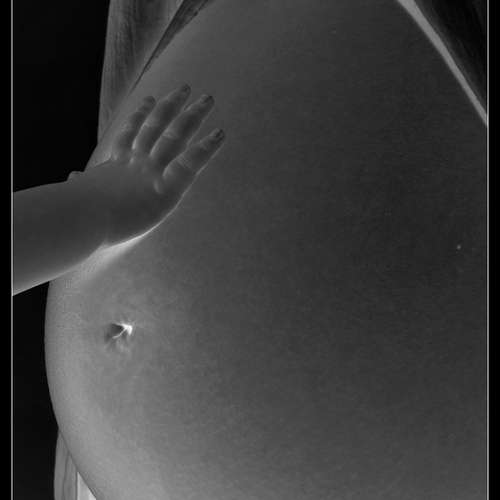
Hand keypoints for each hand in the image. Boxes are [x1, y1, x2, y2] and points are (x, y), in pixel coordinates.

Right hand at [74, 84, 224, 247]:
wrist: (81, 218)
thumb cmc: (77, 211)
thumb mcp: (79, 193)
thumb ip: (81, 184)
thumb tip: (73, 177)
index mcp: (117, 164)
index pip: (130, 134)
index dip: (140, 115)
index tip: (148, 99)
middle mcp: (137, 161)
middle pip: (158, 125)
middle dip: (172, 105)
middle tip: (185, 88)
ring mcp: (153, 170)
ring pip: (176, 135)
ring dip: (193, 115)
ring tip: (208, 99)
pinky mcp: (167, 187)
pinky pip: (191, 162)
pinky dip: (207, 147)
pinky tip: (221, 134)